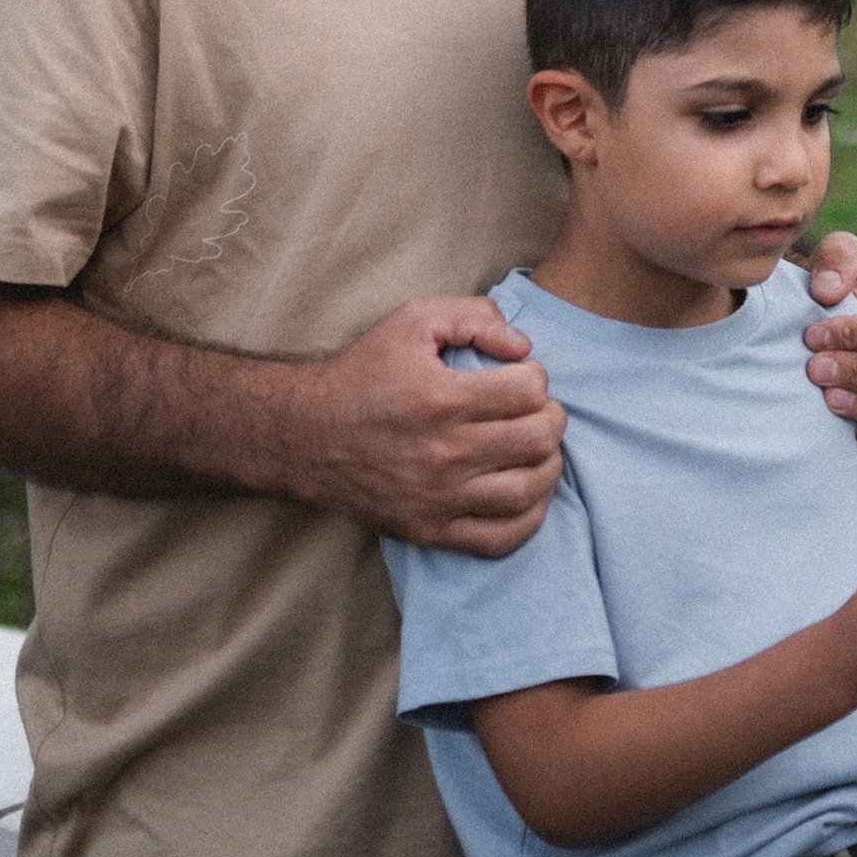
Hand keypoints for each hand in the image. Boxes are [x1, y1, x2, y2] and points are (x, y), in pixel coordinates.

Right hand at [292, 296, 563, 553]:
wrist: (306, 436)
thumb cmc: (363, 373)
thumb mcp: (413, 320)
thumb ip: (475, 317)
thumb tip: (523, 347)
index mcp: (441, 398)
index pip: (529, 390)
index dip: (536, 376)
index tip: (520, 376)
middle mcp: (443, 453)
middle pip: (537, 439)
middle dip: (550, 417)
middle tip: (538, 410)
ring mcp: (438, 498)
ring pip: (528, 490)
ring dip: (548, 464)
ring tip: (538, 448)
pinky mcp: (430, 531)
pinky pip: (500, 539)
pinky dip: (529, 518)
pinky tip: (528, 493)